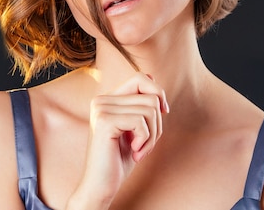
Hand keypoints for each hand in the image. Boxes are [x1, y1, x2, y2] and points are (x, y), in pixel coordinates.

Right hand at [67, 73, 168, 208]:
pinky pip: (141, 121)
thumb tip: (152, 77)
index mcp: (107, 99)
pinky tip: (134, 153)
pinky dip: (145, 140)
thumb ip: (140, 103)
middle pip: (150, 95)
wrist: (100, 186)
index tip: (163, 113)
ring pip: (150, 109)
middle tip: (146, 143)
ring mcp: (101, 109)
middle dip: (157, 123)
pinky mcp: (104, 121)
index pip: (142, 78)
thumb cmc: (119, 159)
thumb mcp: (134, 127)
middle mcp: (101, 99)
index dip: (158, 93)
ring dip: (152, 135)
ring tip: (139, 150)